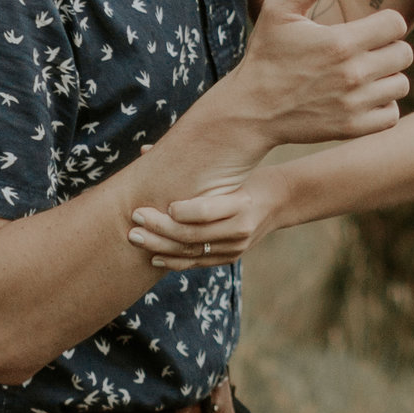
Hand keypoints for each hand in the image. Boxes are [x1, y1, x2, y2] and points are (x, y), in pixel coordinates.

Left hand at [129, 172, 277, 268]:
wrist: (278, 201)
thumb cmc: (245, 175)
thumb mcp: (226, 168)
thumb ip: (188, 163)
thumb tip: (144, 150)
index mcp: (241, 202)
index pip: (205, 211)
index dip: (179, 211)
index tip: (159, 204)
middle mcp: (240, 229)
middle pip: (192, 234)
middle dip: (159, 228)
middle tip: (135, 218)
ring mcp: (235, 247)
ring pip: (191, 252)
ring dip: (160, 246)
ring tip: (136, 237)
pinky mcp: (230, 258)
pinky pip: (197, 262)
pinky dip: (174, 260)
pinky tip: (154, 256)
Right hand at [236, 0, 411, 142]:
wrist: (250, 110)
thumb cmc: (265, 55)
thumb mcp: (278, 11)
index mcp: (341, 41)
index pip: (397, 24)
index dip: (385, 22)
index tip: (368, 28)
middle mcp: (353, 73)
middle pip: (405, 53)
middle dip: (389, 48)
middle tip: (366, 51)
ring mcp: (355, 104)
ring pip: (401, 84)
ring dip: (387, 78)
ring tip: (364, 74)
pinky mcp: (353, 128)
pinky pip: (392, 116)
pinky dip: (384, 107)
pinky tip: (364, 98)